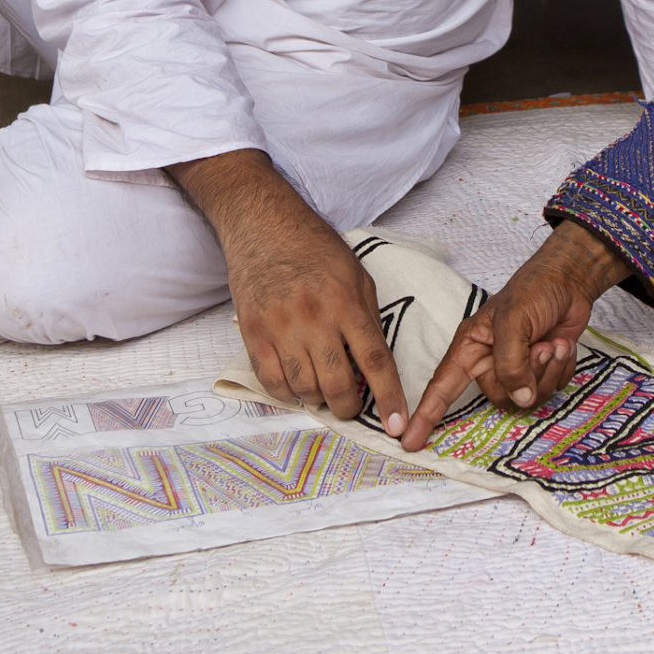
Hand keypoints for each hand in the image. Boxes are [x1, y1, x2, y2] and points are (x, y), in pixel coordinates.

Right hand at [170, 149, 407, 431]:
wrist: (264, 227)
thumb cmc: (316, 249)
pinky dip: (287, 394)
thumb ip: (367, 318)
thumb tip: (375, 362)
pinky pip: (272, 382)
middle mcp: (315, 319)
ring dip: (318, 400)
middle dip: (349, 407)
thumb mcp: (356, 275)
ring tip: (322, 390)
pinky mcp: (254, 334)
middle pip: (338, 384)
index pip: (375, 362)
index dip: (389, 398)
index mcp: (347, 304)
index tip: (400, 426)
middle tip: (351, 405)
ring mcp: (281, 329)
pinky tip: (295, 386)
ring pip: (305, 389)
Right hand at [398, 221, 629, 451]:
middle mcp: (490, 361)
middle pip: (499, 397)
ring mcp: (517, 368)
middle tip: (542, 347)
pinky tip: (562, 345)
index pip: (442, 386)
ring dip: (548, 371)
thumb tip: (519, 398)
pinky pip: (551, 390)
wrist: (570, 281)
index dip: (426, 415)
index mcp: (470, 347)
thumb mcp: (513, 320)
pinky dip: (562, 369)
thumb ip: (510, 362)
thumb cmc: (533, 291)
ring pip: (527, 398)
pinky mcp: (542, 371)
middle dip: (526, 375)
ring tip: (554, 343)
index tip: (410, 441)